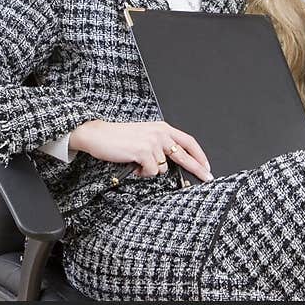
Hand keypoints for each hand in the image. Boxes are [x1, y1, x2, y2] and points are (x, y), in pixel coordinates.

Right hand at [70, 120, 213, 181]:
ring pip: (163, 168)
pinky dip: (141, 173)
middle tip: (206, 177)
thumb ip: (159, 145)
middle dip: (197, 168)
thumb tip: (171, 163)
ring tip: (137, 163)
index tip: (205, 165)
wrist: (98, 135)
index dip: (199, 154)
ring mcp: (153, 142)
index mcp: (162, 128)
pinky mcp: (144, 151)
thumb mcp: (144, 136)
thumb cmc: (118, 137)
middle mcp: (160, 133)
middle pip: (185, 155)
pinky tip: (133, 165)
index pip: (188, 141)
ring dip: (150, 170)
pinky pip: (151, 172)